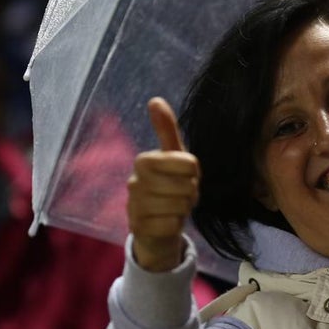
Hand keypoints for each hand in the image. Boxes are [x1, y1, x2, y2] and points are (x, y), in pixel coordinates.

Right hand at [128, 97, 199, 271]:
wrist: (156, 227)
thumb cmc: (168, 187)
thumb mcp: (172, 157)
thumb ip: (166, 130)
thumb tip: (155, 99)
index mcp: (144, 160)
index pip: (189, 164)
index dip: (194, 174)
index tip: (185, 177)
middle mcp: (134, 181)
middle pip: (185, 186)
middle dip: (190, 193)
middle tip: (180, 195)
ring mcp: (133, 206)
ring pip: (179, 206)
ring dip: (183, 209)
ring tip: (174, 208)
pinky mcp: (137, 228)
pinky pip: (171, 225)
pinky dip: (175, 225)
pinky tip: (166, 223)